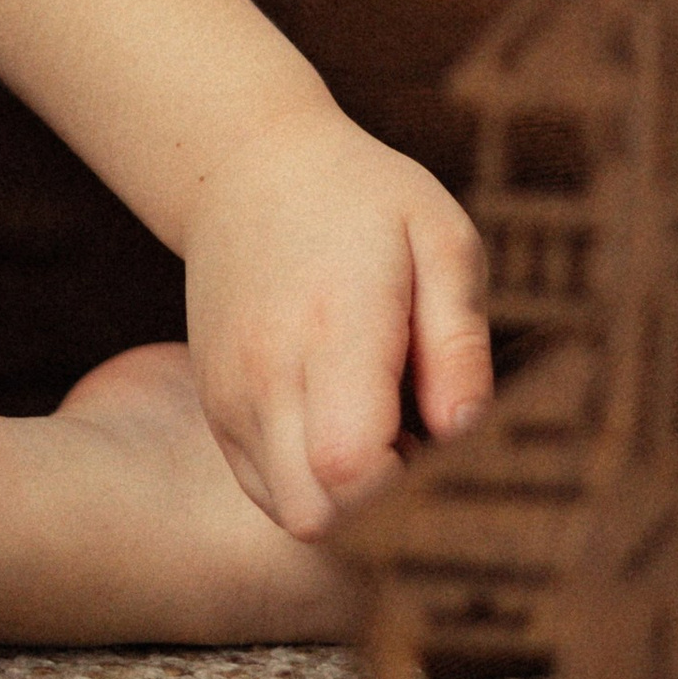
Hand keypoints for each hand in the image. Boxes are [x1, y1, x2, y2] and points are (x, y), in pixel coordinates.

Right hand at [180, 101, 490, 541]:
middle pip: (318, 510)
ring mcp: (231, 394)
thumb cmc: (366, 201)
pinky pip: (265, 487)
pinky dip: (308, 479)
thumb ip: (457, 340)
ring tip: (373, 419)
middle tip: (409, 432)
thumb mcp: (441, 240)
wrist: (250, 167)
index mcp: (335, 327)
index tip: (431, 432)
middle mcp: (267, 372)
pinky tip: (337, 420)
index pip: (352, 467)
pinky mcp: (216, 406)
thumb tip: (461, 430)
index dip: (406, 480)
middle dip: (378, 500)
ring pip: (289, 510)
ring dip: (343, 492)